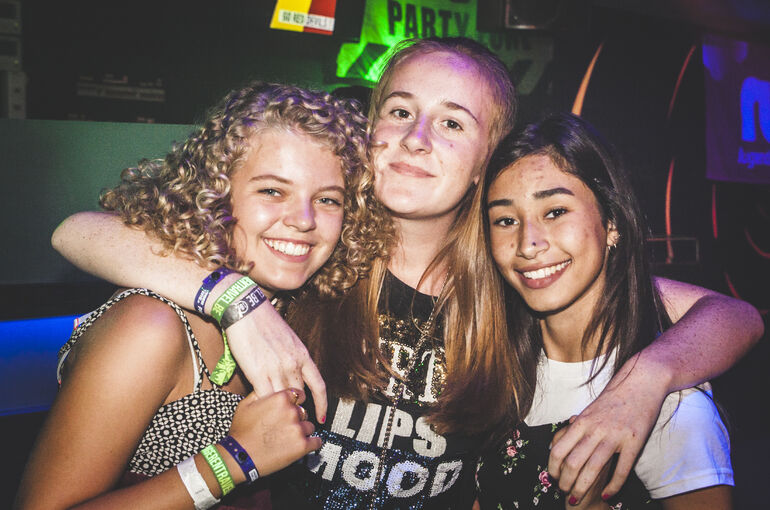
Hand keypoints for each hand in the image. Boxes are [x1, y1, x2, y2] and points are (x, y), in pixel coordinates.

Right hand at [225, 302, 327, 422]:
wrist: (246, 309)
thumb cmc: (264, 321)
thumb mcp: (289, 339)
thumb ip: (294, 358)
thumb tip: (295, 374)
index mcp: (302, 355)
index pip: (319, 386)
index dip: (322, 405)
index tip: (321, 418)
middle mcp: (293, 364)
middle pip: (300, 397)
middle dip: (297, 409)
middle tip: (291, 417)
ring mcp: (276, 369)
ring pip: (284, 400)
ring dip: (280, 410)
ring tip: (275, 417)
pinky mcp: (257, 373)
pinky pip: (265, 398)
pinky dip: (264, 406)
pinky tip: (261, 411)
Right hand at [229, 388, 321, 477]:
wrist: (239, 457)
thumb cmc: (241, 432)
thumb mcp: (246, 404)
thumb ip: (261, 392)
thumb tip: (268, 387)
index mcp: (280, 399)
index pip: (299, 394)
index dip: (294, 402)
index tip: (292, 407)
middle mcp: (292, 412)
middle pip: (304, 411)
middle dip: (297, 418)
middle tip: (285, 426)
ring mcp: (298, 429)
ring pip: (310, 426)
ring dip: (303, 431)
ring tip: (289, 438)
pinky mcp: (302, 446)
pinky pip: (317, 442)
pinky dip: (313, 443)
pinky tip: (306, 444)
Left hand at [548, 354, 667, 503]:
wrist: (642, 382)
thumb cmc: (614, 398)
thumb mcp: (589, 410)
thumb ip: (576, 427)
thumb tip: (559, 442)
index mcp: (582, 421)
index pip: (558, 450)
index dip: (552, 468)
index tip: (552, 478)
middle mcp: (595, 429)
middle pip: (572, 463)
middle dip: (565, 482)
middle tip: (564, 492)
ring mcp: (615, 436)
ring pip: (592, 468)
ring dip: (581, 487)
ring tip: (577, 498)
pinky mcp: (634, 442)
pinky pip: (621, 470)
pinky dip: (613, 486)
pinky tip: (606, 495)